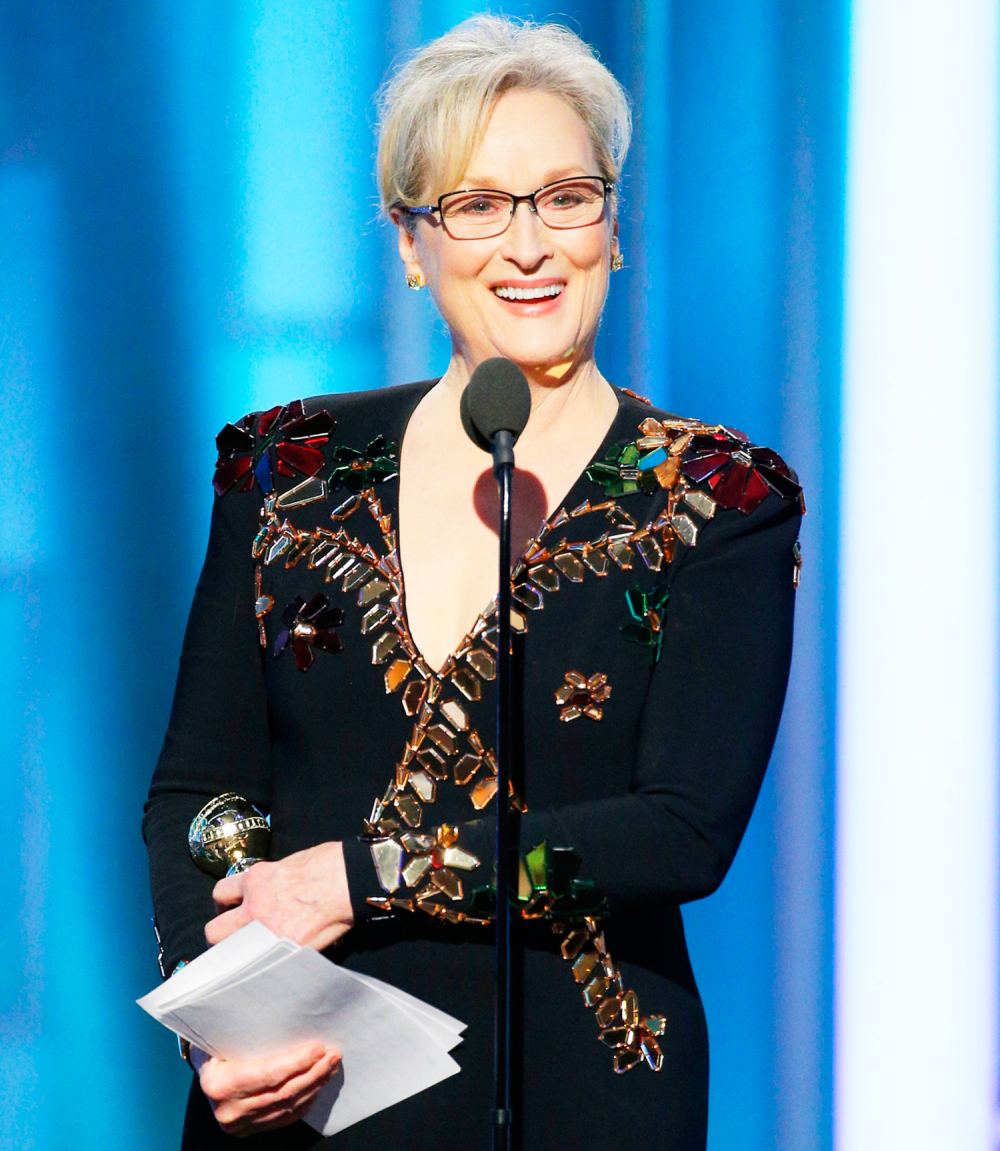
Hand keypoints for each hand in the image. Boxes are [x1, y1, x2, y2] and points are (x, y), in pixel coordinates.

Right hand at [193, 1042, 340, 1135]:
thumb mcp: (223, 1034)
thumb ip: (249, 1030)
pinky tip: (317, 1086)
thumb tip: (289, 1014)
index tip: (319, 1048)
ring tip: (330, 1067)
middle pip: (282, 1092)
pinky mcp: (248, 1129)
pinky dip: (304, 1102)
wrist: (201, 1070)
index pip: (268, 1074)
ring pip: (286, 1107)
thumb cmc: (214, 1044)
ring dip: (313, 1086)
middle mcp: (228, 1109)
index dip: (297, 1063)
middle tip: (333, 1055)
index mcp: (219, 1083)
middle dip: (313, 1073)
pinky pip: (283, 1118)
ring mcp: (239, 1124)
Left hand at [205, 841, 353, 950]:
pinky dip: (268, 963)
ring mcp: (267, 932)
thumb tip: (267, 894)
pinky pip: (263, 964)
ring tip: (254, 953)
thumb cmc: (328, 864)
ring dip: (240, 954)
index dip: (227, 903)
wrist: (350, 879)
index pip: (221, 893)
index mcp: (256, 880)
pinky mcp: (286, 949)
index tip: (235, 908)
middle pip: (214, 931)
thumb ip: (269, 882)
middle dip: (224, 934)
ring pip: (231, 955)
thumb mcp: (289, 864)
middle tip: (238, 935)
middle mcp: (254, 907)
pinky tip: (276, 961)